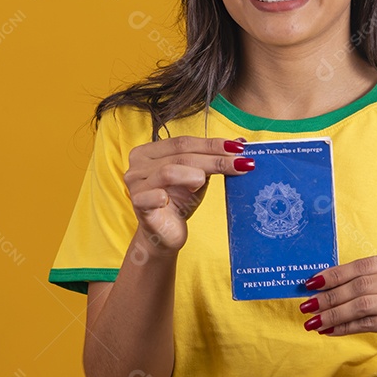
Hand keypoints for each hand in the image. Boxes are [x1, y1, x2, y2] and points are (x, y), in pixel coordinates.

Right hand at [124, 135, 253, 253]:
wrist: (165, 234)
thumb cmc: (179, 201)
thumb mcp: (197, 177)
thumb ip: (211, 159)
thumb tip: (240, 143)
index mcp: (150, 152)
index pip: (183, 142)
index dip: (211, 143)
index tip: (238, 148)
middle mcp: (138, 165)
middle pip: (180, 155)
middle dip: (213, 158)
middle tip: (240, 163)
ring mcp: (136, 184)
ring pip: (168, 171)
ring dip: (193, 172)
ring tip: (205, 180)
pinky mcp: (138, 204)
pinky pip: (150, 196)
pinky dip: (161, 195)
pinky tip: (168, 199)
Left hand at [298, 251, 376, 364]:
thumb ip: (366, 281)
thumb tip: (320, 284)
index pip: (364, 265)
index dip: (335, 274)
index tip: (311, 283)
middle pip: (362, 285)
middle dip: (330, 296)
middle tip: (307, 305)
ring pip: (364, 305)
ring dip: (334, 314)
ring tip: (314, 321)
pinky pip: (370, 323)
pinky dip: (346, 327)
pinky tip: (330, 330)